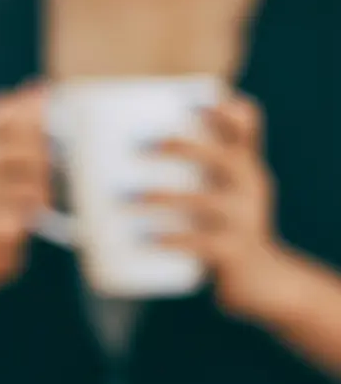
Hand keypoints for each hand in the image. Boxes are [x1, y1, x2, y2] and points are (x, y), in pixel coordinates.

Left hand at [143, 96, 302, 319]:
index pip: (246, 127)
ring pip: (205, 200)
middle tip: (149, 146)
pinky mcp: (233, 252)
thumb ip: (191, 180)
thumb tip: (121, 171)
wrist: (262, 282)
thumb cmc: (226, 234)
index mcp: (246, 168)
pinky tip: (148, 239)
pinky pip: (200, 243)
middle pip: (226, 155)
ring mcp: (244, 219)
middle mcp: (251, 186)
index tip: (195, 101)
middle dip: (187, 147)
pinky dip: (173, 239)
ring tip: (131, 198)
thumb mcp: (221, 200)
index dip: (225, 110)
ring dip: (164, 197)